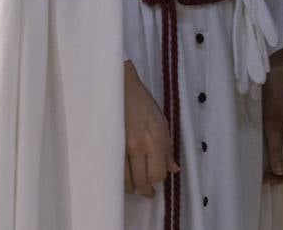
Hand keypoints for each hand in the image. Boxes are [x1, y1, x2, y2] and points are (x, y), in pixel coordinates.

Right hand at [124, 60, 178, 197]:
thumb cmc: (143, 103)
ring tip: (135, 186)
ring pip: (126, 181)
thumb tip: (173, 169)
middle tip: (147, 192)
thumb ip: (168, 148)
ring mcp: (122, 148)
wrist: (121, 90)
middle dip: (146, 190)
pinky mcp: (109, 147)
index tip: (158, 180)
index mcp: (155, 139)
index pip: (158, 173)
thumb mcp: (162, 122)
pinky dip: (120, 179)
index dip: (159, 180)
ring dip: (132, 187)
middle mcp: (139, 146)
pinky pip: (114, 172)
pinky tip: (124, 177)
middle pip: (142, 181)